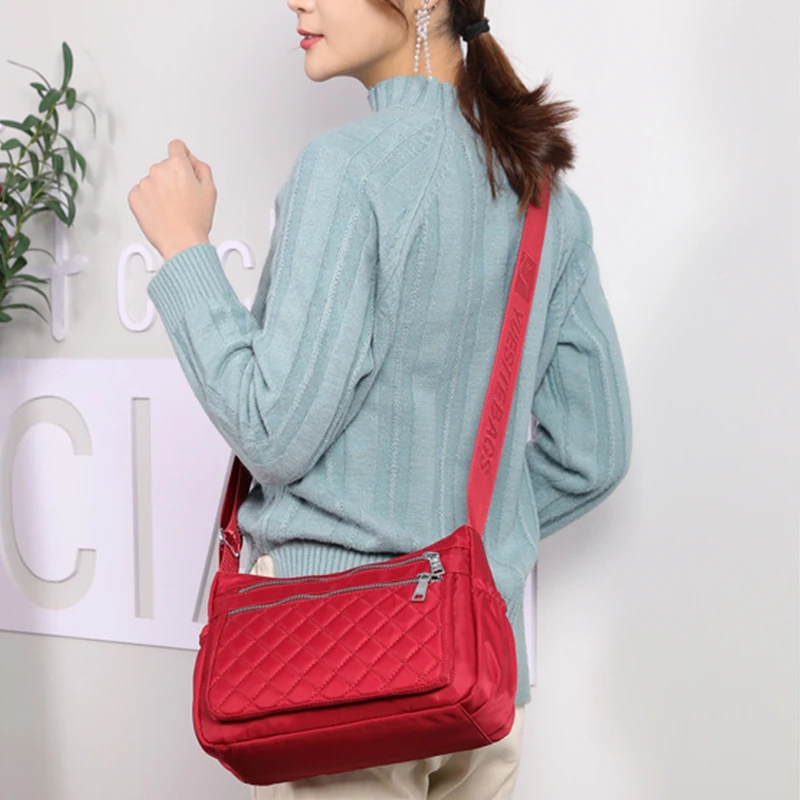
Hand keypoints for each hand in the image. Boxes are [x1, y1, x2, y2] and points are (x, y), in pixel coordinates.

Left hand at [128, 139, 216, 260]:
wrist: (181, 243)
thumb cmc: (195, 221)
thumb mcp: (210, 190)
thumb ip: (202, 168)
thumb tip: (192, 162)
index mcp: (178, 166)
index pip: (177, 147)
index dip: (182, 155)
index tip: (183, 162)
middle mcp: (158, 171)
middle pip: (164, 166)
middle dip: (172, 178)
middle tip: (182, 197)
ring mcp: (144, 184)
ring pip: (152, 181)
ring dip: (159, 190)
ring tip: (171, 208)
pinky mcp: (134, 198)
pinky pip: (140, 193)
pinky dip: (148, 201)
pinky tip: (160, 212)